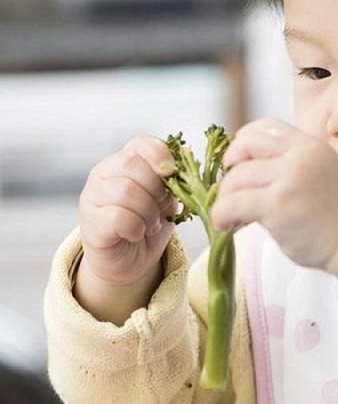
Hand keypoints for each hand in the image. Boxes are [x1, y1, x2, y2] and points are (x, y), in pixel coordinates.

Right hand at [75, 135, 176, 322]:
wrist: (130, 260)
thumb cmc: (149, 225)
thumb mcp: (166, 199)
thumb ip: (172, 182)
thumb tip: (182, 172)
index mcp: (125, 162)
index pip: (141, 144)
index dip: (160, 155)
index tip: (172, 174)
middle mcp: (104, 174)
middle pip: (132, 165)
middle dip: (156, 189)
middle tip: (161, 208)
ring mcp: (92, 197)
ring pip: (125, 191)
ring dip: (148, 211)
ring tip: (150, 224)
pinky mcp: (90, 223)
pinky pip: (118, 218)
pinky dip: (136, 228)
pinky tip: (136, 233)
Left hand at [211, 118, 337, 270]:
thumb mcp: (323, 174)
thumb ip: (294, 165)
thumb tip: (250, 170)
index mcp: (311, 146)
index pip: (266, 127)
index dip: (243, 141)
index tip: (238, 161)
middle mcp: (300, 156)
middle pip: (245, 147)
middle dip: (231, 168)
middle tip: (232, 190)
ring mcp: (289, 178)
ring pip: (236, 177)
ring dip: (226, 198)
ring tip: (232, 216)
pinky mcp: (278, 205)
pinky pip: (233, 203)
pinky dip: (221, 214)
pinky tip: (227, 224)